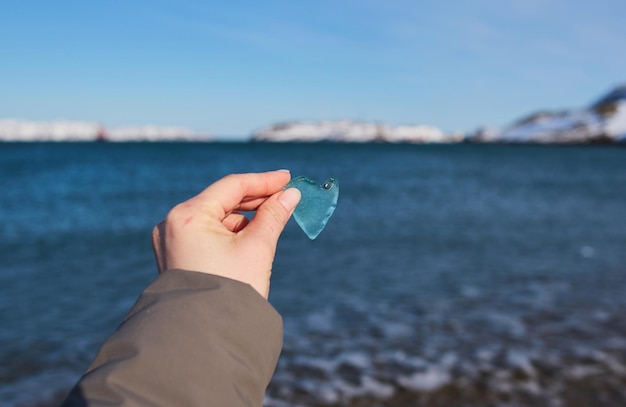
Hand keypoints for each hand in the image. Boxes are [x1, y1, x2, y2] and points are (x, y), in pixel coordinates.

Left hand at [152, 170, 300, 298]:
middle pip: (221, 201)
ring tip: (272, 223)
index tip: (288, 178)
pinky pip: (207, 234)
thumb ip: (274, 216)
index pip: (231, 186)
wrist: (207, 337)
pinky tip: (252, 238)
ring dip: (244, 218)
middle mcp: (172, 224)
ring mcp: (171, 241)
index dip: (263, 181)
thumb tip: (290, 195)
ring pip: (215, 218)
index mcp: (187, 217)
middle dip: (255, 201)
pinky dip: (230, 233)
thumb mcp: (257, 248)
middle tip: (286, 198)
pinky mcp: (176, 256)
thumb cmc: (231, 291)